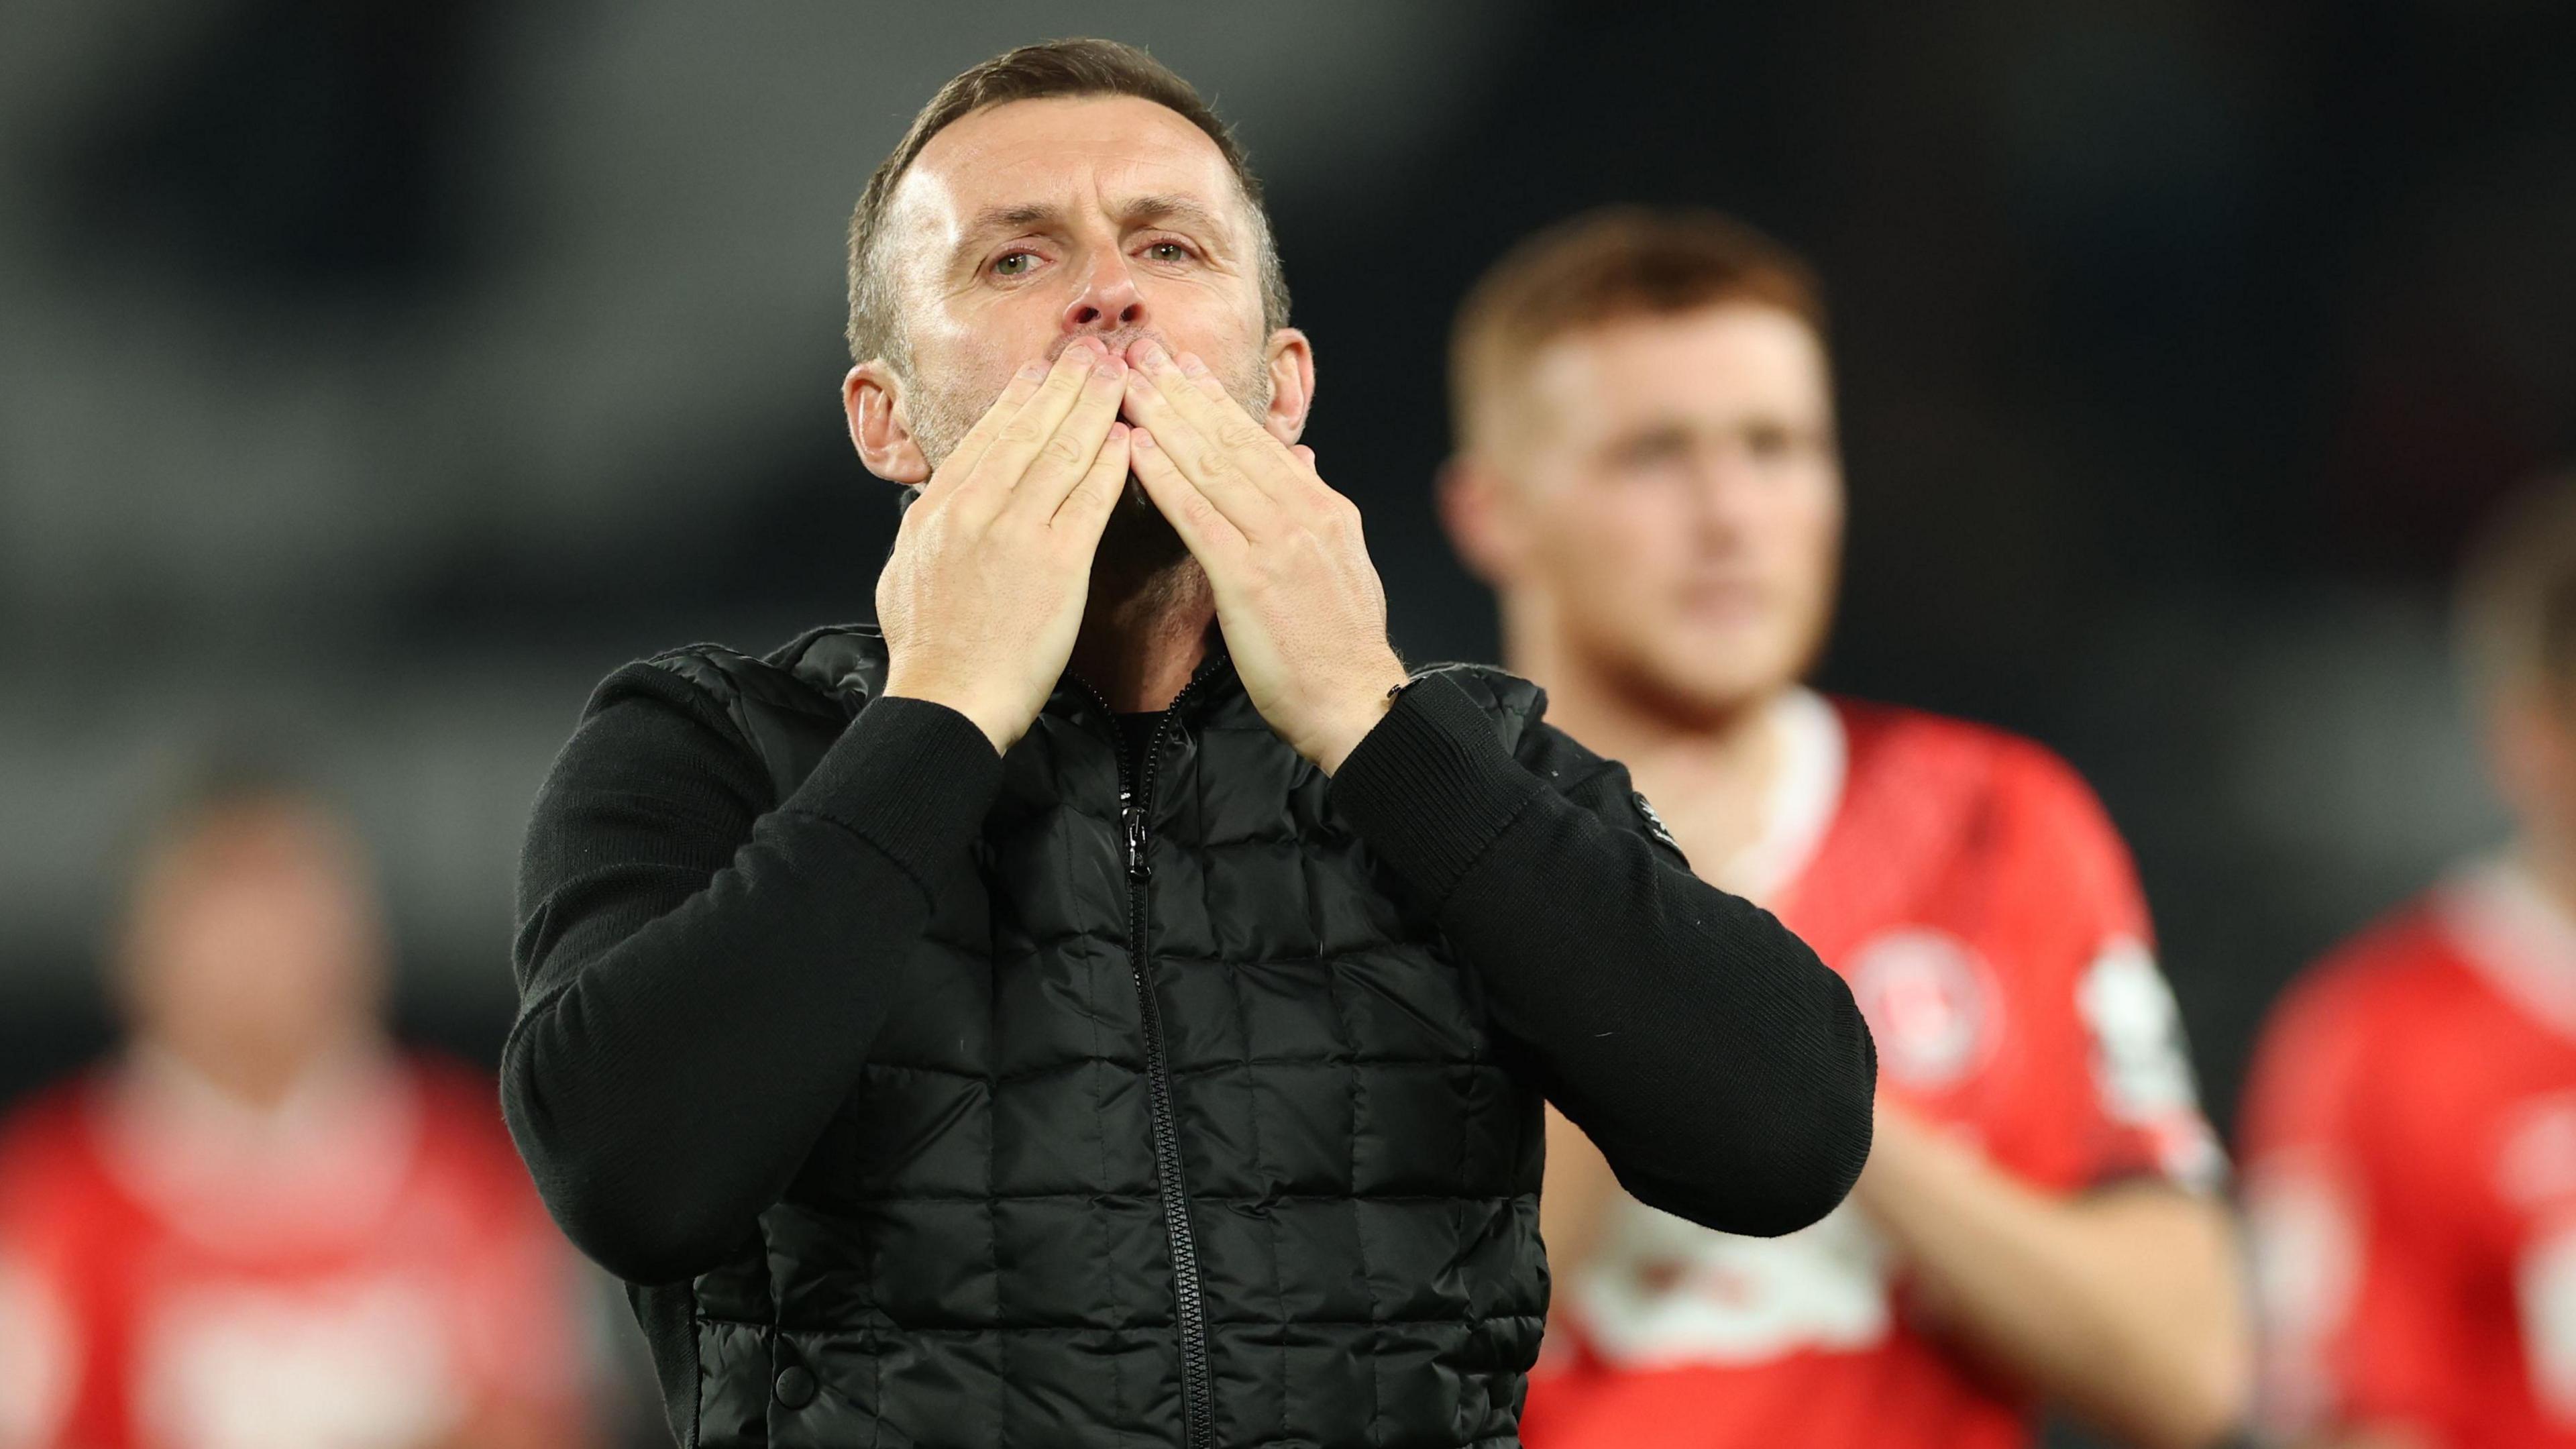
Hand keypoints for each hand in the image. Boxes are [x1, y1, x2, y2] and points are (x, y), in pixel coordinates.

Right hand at [875, 338, 1132, 752]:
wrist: (947, 698)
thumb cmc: (928, 648)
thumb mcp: (905, 570)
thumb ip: (926, 527)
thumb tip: (934, 502)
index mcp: (941, 508)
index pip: (988, 437)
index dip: (1021, 398)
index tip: (1043, 370)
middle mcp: (977, 507)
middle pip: (1029, 430)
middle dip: (1066, 384)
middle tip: (1093, 350)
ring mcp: (1017, 531)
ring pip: (1063, 452)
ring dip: (1096, 407)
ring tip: (1121, 374)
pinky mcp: (1058, 562)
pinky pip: (1091, 499)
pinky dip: (1112, 464)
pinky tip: (1130, 438)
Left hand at [1118, 338, 1407, 772]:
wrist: (1355, 702)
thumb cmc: (1339, 645)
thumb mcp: (1341, 562)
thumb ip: (1314, 506)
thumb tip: (1299, 462)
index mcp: (1323, 507)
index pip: (1258, 441)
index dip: (1214, 398)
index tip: (1180, 364)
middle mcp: (1303, 513)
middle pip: (1230, 439)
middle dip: (1181, 390)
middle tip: (1140, 350)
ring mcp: (1278, 543)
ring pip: (1211, 466)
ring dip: (1165, 418)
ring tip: (1127, 381)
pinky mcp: (1249, 579)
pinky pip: (1199, 517)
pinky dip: (1164, 478)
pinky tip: (1134, 448)